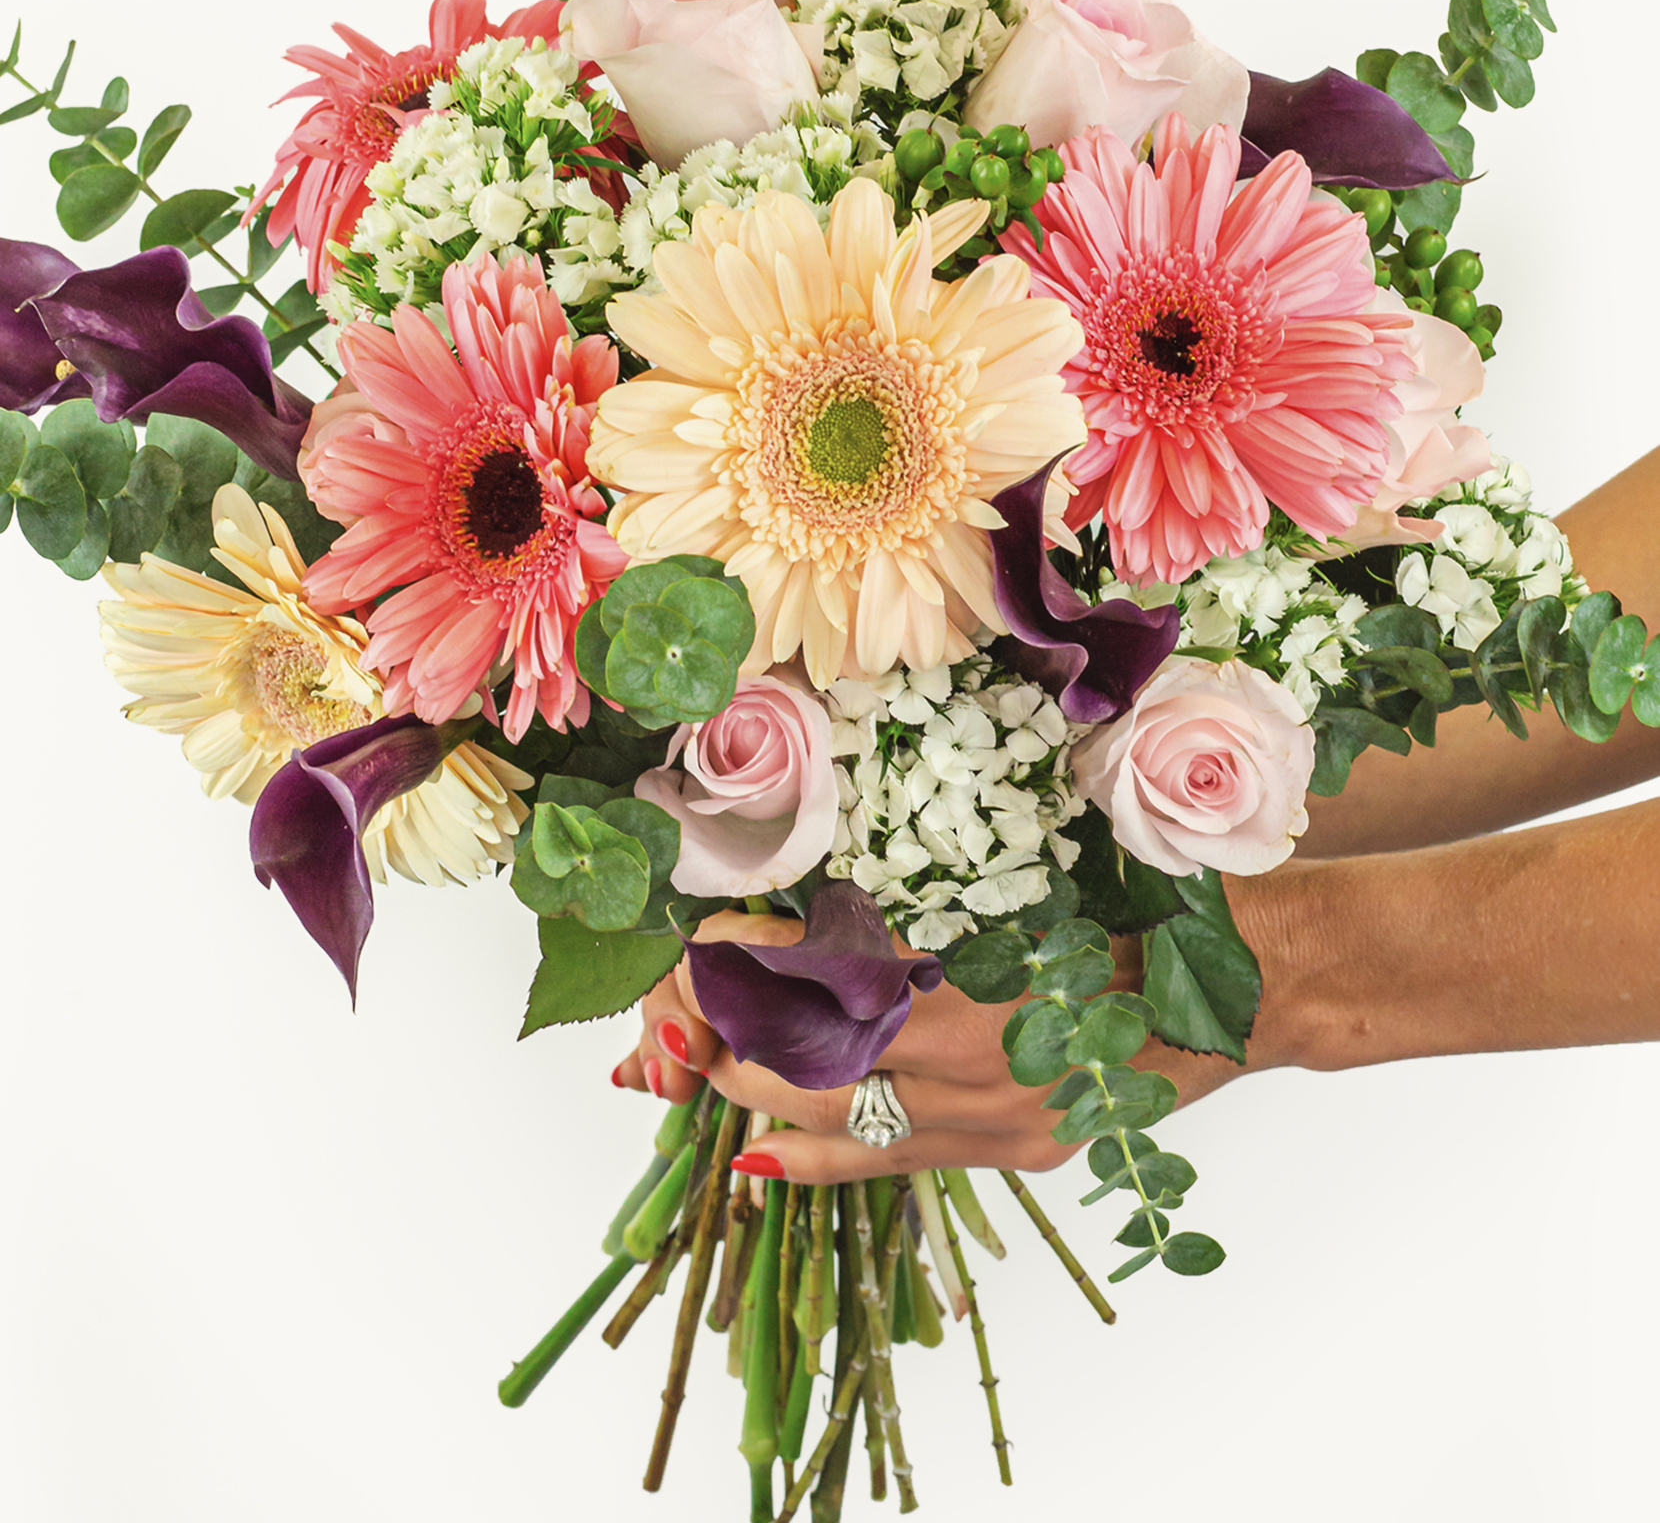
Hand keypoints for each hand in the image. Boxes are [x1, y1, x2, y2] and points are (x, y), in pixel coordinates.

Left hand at [611, 906, 1273, 1182]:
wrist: (1255, 979)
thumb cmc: (1150, 900)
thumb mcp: (1033, 881)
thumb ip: (930, 907)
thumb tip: (816, 907)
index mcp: (976, 991)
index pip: (824, 990)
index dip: (754, 970)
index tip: (708, 941)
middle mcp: (979, 1072)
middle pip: (815, 1069)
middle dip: (732, 1044)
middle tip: (673, 1017)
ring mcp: (1002, 1124)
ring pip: (846, 1128)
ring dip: (761, 1104)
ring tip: (694, 1078)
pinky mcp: (1024, 1150)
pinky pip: (902, 1161)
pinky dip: (824, 1157)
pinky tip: (763, 1160)